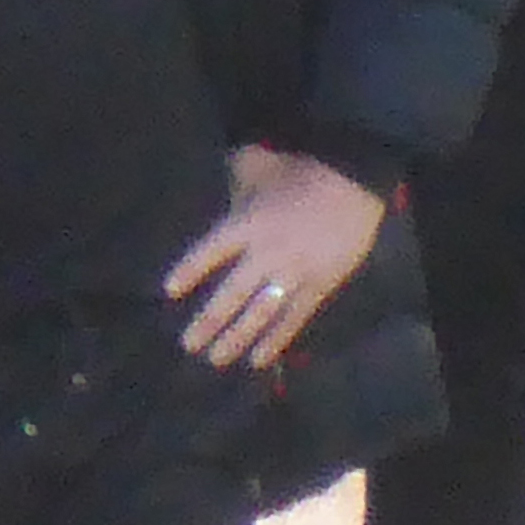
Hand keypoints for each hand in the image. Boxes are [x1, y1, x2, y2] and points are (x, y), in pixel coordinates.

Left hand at [163, 146, 387, 369]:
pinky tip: (259, 360)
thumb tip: (219, 191)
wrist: (355, 178)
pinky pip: (294, 319)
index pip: (210, 252)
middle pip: (231, 295)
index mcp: (247, 223)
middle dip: (208, 322)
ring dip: (236, 339)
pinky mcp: (320, 285)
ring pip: (260, 314)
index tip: (169, 291)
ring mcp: (294, 273)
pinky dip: (276, 341)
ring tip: (216, 358)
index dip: (190, 270)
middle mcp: (266, 254)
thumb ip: (234, 180)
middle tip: (189, 345)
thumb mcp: (258, 164)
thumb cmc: (301, 168)